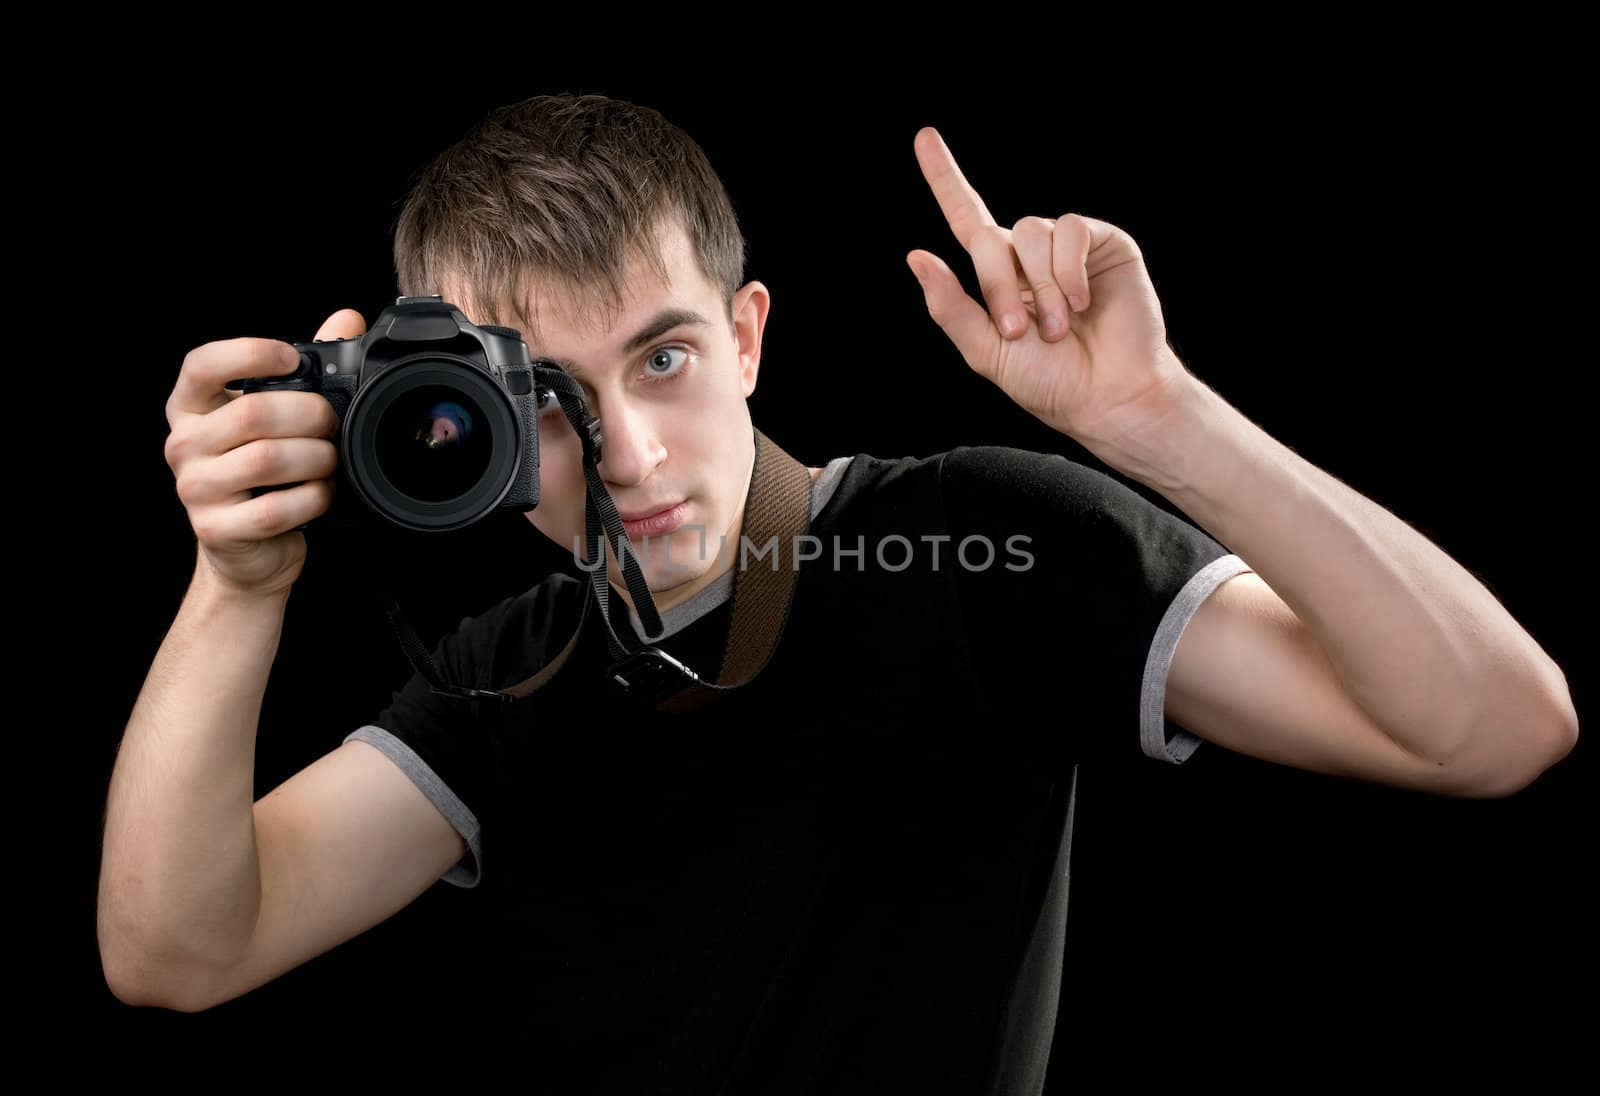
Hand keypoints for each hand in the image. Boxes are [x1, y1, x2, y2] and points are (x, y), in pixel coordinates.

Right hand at [164, 309, 364, 597]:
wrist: (249, 547)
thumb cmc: (263, 474)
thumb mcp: (278, 416)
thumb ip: (307, 368)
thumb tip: (347, 319)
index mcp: (191, 407)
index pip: (201, 365)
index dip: (249, 354)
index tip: (292, 358)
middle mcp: (184, 443)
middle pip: (252, 412)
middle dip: (309, 415)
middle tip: (332, 424)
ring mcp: (195, 489)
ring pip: (267, 460)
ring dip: (316, 458)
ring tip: (329, 461)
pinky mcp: (216, 529)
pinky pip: (275, 509)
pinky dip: (312, 499)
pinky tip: (320, 494)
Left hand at [907, 127, 1195, 446]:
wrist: (1107, 394)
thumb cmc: (1050, 382)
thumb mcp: (986, 351)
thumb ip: (949, 306)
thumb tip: (916, 256)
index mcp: (998, 278)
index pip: (966, 219)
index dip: (944, 178)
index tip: (924, 138)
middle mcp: (1030, 256)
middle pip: (991, 238)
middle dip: (999, 286)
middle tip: (1020, 332)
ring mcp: (1067, 248)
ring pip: (1032, 232)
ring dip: (1041, 287)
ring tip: (1059, 327)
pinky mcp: (1104, 243)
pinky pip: (1071, 230)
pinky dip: (1070, 269)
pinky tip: (1082, 301)